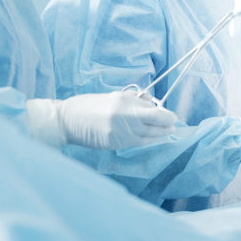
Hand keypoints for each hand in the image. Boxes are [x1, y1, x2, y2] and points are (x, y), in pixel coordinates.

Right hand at [57, 91, 176, 149]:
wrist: (67, 120)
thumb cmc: (89, 105)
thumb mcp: (113, 96)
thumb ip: (134, 100)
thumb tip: (151, 102)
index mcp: (125, 102)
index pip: (155, 112)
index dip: (167, 116)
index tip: (173, 117)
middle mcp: (125, 118)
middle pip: (154, 125)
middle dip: (166, 126)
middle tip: (173, 126)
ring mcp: (120, 133)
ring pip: (147, 137)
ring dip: (159, 135)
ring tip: (166, 133)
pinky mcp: (114, 144)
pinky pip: (136, 143)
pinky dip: (146, 141)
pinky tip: (151, 139)